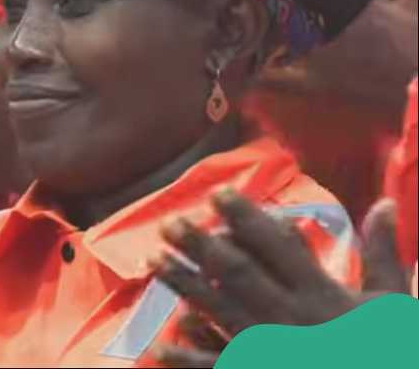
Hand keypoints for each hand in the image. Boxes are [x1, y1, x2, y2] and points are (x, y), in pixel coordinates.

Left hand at [148, 193, 411, 365]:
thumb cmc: (391, 352)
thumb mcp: (393, 303)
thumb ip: (383, 253)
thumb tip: (385, 203)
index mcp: (322, 296)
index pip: (277, 248)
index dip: (245, 219)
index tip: (218, 194)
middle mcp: (291, 320)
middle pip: (238, 275)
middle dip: (201, 247)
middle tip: (170, 223)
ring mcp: (271, 351)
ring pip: (219, 311)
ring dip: (184, 285)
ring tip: (152, 260)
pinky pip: (217, 368)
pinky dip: (188, 361)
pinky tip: (157, 349)